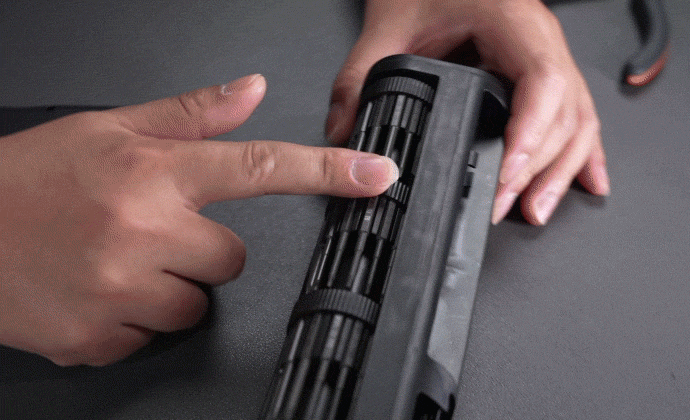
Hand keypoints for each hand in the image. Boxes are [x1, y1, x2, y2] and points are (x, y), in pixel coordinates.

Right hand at [0, 74, 398, 365]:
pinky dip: (130, 318)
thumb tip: (252, 90)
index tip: (375, 176)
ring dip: (167, 287)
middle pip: (232, 258)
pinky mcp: (99, 337)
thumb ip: (192, 116)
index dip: (327, 170)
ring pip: (195, 303)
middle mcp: (144, 229)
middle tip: (150, 232)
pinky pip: (149, 337)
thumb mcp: (109, 130)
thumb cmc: (27, 179)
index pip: (261, 166)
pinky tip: (94, 290)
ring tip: (115, 261)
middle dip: (201, 249)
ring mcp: (121, 290)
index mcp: (155, 172)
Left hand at [326, 0, 609, 224]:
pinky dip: (580, 151)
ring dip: (563, 169)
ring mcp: (545, 57)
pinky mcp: (539, 72)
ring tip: (537, 208)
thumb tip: (344, 132)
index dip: (530, 135)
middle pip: (564, 112)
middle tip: (508, 206)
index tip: (508, 173)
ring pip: (577, 118)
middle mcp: (539, 41)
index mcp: (512, 22)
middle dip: (540, 168)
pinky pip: (573, 114)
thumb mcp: (388, 25)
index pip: (541, 83)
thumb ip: (359, 78)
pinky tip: (586, 179)